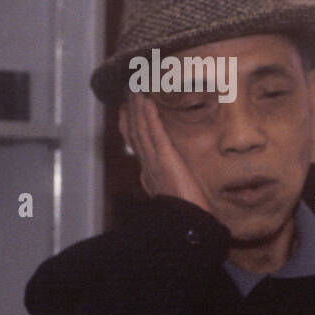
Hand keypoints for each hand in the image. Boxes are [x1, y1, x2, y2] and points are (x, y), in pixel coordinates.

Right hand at [120, 95, 212, 211]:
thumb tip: (161, 178)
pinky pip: (155, 134)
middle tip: (129, 94)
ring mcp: (153, 162)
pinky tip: (147, 103)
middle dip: (132, 113)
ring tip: (137, 91)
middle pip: (135, 134)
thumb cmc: (187, 213)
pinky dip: (150, 117)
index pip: (137, 146)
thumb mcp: (175, 196)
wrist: (187, 223)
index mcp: (150, 175)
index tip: (127, 112)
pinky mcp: (164, 160)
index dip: (130, 127)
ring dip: (139, 109)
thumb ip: (168, 184)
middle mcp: (147, 167)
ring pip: (142, 130)